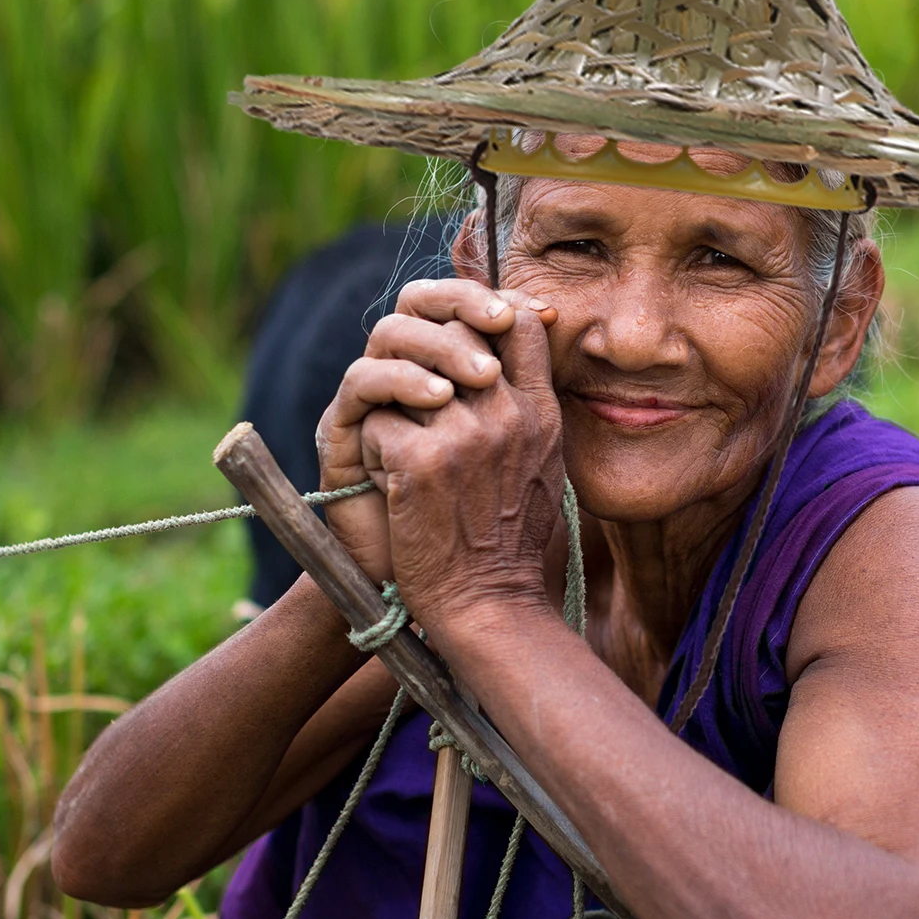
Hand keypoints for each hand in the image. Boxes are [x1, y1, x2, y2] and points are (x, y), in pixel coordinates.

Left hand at [316, 281, 563, 638]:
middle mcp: (508, 415)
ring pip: (411, 373)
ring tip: (400, 446)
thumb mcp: (544, 465)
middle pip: (458, 336)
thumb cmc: (510, 542)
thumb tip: (503, 363)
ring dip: (396, 406)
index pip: (521, 323)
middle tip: (416, 400)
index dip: (488, 312)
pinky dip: (374, 447)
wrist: (487, 605)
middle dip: (427, 358)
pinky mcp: (420, 461)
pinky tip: (387, 481)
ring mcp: (465, 435)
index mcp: (542, 414)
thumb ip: (529, 412)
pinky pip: (380, 420)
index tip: (466, 329)